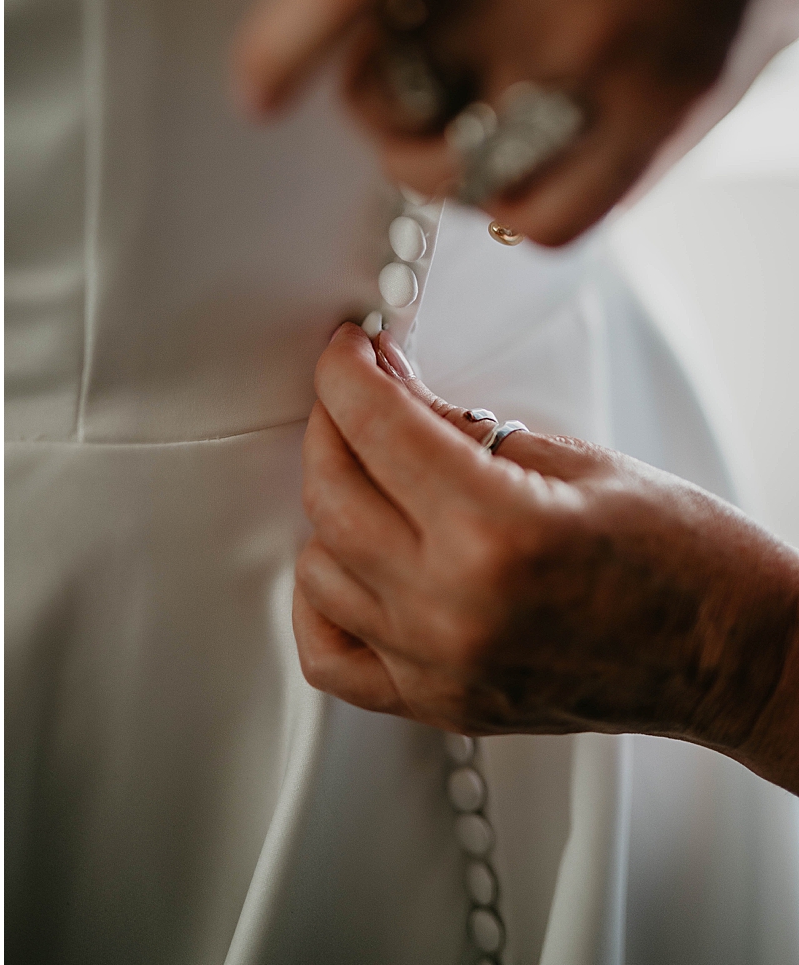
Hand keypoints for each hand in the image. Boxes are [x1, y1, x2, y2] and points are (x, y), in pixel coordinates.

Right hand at [235, 0, 798, 245]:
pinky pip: (335, 4)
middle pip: (448, 173)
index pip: (545, 219)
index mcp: (660, 83)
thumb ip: (633, 75)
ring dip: (374, 95)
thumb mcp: (712, 1)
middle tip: (426, 107)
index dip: (501, 200)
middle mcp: (581, 53)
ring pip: (389, 109)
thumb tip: (555, 118)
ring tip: (388, 47)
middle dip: (425, 153)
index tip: (487, 171)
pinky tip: (262, 88)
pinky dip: (281, 51)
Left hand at [296, 324, 798, 783]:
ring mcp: (439, 664)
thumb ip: (461, 426)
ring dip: (332, 511)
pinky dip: (323, 604)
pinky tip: (353, 566)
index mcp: (495, 532)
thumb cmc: (686, 560)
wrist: (734, 656)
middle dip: (332, 426)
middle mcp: (452, 606)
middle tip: (356, 397)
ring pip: (319, 569)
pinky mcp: (438, 702)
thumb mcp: (574, 460)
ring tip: (374, 479)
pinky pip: (331, 656)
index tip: (347, 352)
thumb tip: (388, 386)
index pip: (374, 427)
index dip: (346, 372)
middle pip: (330, 494)